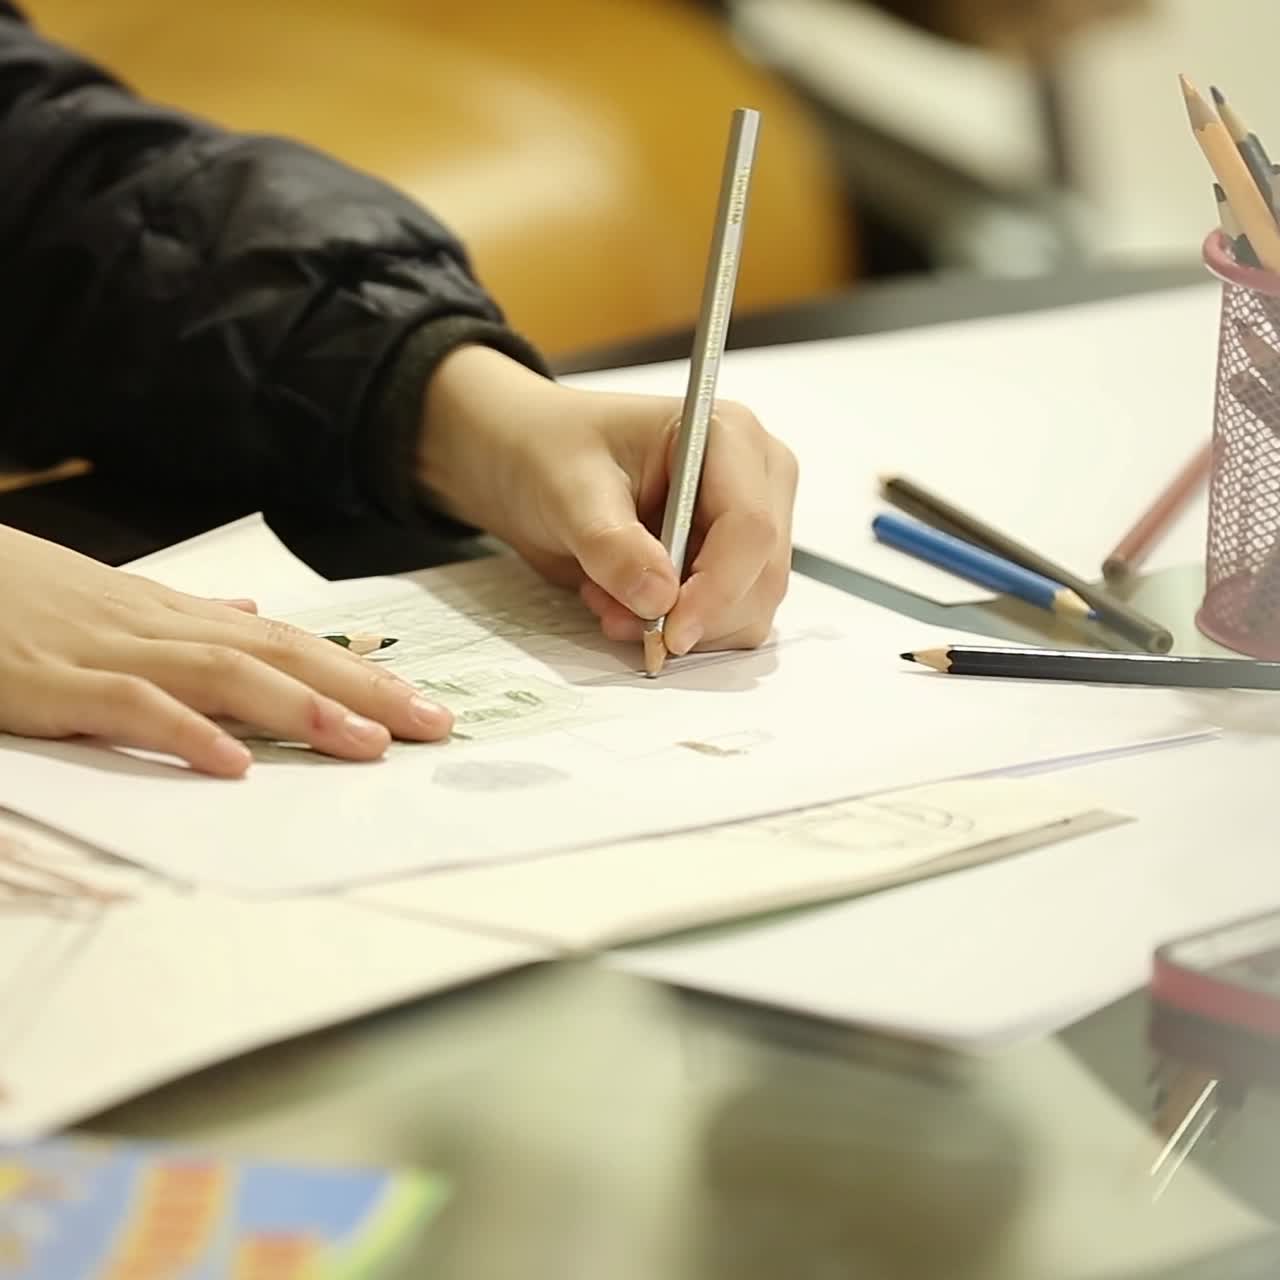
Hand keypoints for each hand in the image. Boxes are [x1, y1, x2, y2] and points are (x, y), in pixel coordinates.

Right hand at [0, 527, 451, 775]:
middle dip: (361, 691)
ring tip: (367, 744)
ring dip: (300, 708)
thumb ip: (186, 616)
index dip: (358, 673)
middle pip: (278, 656)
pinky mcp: (50, 682)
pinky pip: (128, 708)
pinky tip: (234, 764)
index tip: (420, 704)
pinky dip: (184, 733)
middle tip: (432, 726)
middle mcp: (156, 627)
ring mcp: (105, 651)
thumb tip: (251, 613)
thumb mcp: (113, 599)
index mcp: (174, 616)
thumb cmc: (16, 591)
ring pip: (222, 675)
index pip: (286, 642)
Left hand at [419, 346, 796, 655]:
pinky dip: (677, 628)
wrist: (534, 463)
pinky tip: (626, 601)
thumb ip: (613, 545)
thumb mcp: (568, 492)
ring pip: (750, 608)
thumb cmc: (553, 453)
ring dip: (680, 625)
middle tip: (617, 615)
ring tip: (610, 598)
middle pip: (762, 575)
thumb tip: (660, 597)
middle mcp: (756, 478)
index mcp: (729, 435)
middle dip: (694, 614)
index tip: (670, 632)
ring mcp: (750, 523)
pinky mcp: (734, 562)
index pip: (751, 527)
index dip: (717, 589)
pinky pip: (727, 620)